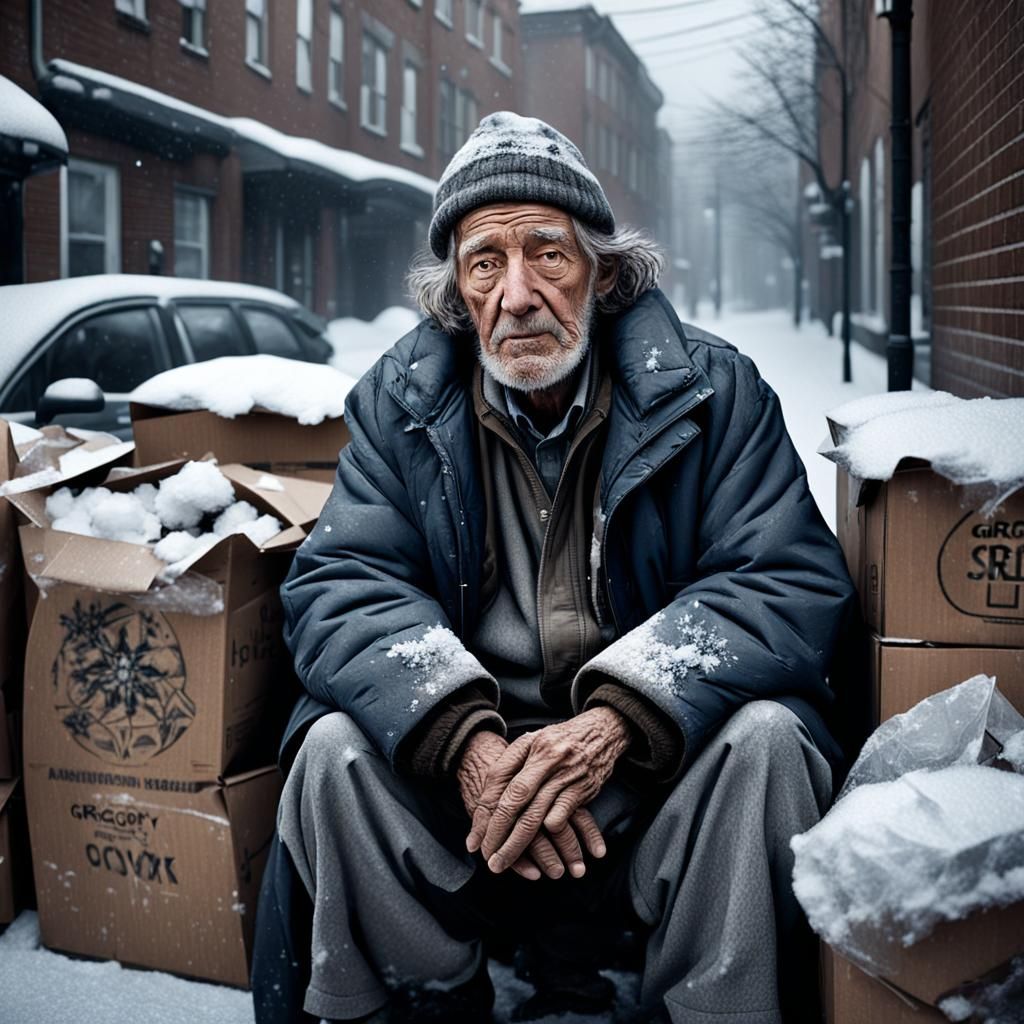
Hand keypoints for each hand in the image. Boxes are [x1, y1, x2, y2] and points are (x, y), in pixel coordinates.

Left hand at [467, 707, 630, 876]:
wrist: (602, 730)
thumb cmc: (559, 740)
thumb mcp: (530, 742)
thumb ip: (507, 769)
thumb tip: (483, 806)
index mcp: (529, 746)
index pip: (500, 782)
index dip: (486, 812)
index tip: (476, 839)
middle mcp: (547, 760)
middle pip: (516, 803)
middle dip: (499, 835)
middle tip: (490, 861)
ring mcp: (566, 775)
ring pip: (537, 816)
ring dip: (520, 844)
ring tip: (507, 863)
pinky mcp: (584, 788)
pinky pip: (564, 815)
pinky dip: (551, 832)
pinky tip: (547, 852)